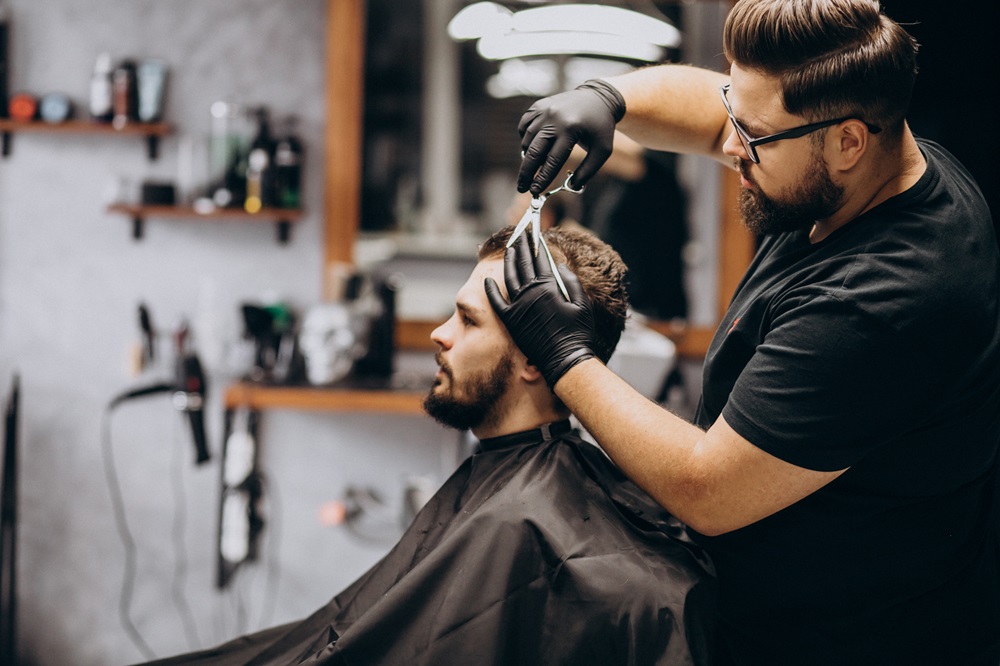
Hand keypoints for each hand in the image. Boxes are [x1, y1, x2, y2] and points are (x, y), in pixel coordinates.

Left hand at [485, 233, 596, 386]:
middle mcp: (531, 293)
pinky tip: (487, 280)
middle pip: (525, 264)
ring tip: (510, 249)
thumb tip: (559, 265)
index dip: (538, 246)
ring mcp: (519, 306)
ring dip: (509, 262)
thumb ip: (571, 281)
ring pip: (510, 278)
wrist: (564, 359)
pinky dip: (491, 290)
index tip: (535, 236)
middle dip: (523, 247)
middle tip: (521, 235)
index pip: (541, 260)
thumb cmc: (577, 333)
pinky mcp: (510, 320)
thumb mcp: (582, 304)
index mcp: (549, 287)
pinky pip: (496, 302)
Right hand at [517, 79, 625, 195]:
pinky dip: (525, 139)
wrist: (598, 97)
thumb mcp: (602, 150)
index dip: (542, 179)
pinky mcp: (538, 106)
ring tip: (533, 166)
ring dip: (528, 156)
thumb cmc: (600, 127)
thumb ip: (588, 170)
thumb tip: (571, 187)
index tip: (535, 191)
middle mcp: (554, 119)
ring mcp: (544, 110)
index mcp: (570, 130)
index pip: (552, 161)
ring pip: (527, 140)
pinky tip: (533, 146)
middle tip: (522, 188)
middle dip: (526, 173)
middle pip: (534, 152)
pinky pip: (523, 126)